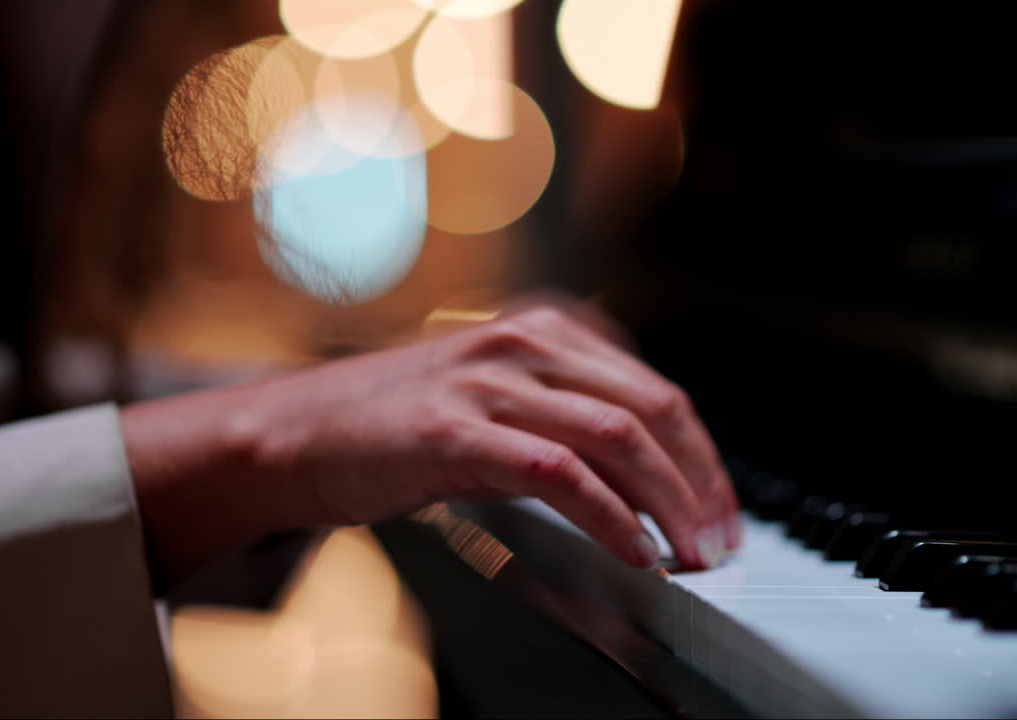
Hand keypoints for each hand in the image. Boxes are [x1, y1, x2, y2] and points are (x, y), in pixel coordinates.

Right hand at [124, 301, 739, 588]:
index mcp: (543, 329)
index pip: (654, 390)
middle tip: (722, 540)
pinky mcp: (455, 430)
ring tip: (692, 555)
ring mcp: (489, 381)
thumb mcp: (493, 398)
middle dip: (702, 481)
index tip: (720, 507)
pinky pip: (559, 472)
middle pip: (652, 408)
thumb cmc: (392, 424)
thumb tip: (640, 479)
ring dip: (670, 503)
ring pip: (617, 436)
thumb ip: (563, 417)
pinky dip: (610, 516)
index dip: (702, 455)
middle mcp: (524, 342)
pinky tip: (633, 551)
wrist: (294, 433)